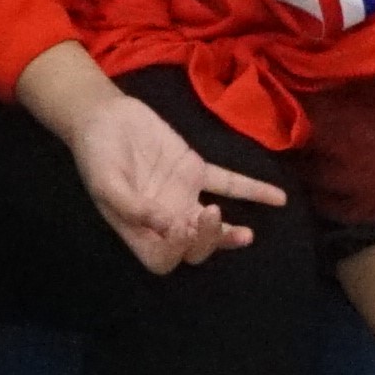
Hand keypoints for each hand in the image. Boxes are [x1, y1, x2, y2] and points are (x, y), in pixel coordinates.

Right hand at [65, 92, 285, 272]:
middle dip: (206, 242)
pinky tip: (278, 199)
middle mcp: (165, 218)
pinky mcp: (197, 170)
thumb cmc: (97, 154)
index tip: (179, 227)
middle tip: (211, 216)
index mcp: (139, 229)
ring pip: (213, 224)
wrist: (105, 116)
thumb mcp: (106, 184)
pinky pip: (228, 183)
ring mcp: (183, 196)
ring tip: (247, 236)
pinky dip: (252, 190)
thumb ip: (135, 209)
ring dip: (229, 232)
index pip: (163, 259)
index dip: (176, 252)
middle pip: (193, 247)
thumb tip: (170, 228)